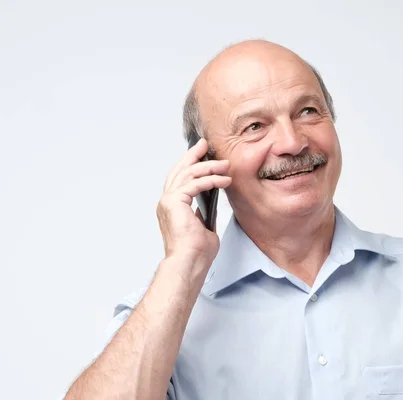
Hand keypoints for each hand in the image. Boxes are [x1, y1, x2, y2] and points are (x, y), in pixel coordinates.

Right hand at [156, 138, 230, 272]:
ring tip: (225, 165)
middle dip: (193, 155)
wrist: (190, 263)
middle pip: (179, 170)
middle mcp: (166, 202)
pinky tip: (224, 180)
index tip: (202, 153)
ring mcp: (168, 201)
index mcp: (171, 207)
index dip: (190, 164)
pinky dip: (211, 180)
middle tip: (205, 144)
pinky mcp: (175, 203)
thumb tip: (210, 204)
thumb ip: (203, 214)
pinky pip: (194, 184)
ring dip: (208, 167)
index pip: (179, 179)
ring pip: (188, 174)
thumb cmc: (196, 252)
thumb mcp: (203, 226)